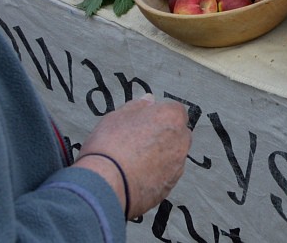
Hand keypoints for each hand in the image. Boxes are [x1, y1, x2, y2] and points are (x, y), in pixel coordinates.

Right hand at [75, 94, 190, 217]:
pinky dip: (156, 175)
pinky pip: (166, 176)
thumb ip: (138, 106)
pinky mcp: (170, 186)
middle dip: (164, 135)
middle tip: (138, 142)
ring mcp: (178, 165)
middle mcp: (181, 140)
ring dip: (161, 156)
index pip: (174, 111)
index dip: (158, 116)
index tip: (143, 123)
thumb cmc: (110, 145)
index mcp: (172, 117)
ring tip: (134, 162)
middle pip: (178, 133)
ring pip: (173, 156)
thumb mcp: (117, 116)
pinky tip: (136, 177)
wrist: (104, 184)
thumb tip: (149, 100)